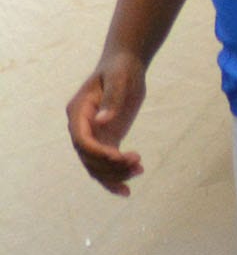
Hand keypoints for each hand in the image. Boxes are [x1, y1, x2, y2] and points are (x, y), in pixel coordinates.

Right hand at [66, 51, 147, 195]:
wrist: (125, 65)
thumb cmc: (121, 68)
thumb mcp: (120, 78)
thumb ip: (112, 99)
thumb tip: (102, 122)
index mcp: (78, 112)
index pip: (81, 140)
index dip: (97, 152)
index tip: (119, 157)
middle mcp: (81, 127)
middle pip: (88, 157)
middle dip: (110, 166)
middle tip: (137, 164)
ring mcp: (93, 136)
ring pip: (96, 166)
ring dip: (114, 174)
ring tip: (139, 171)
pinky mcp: (106, 139)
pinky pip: (105, 164)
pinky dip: (115, 177)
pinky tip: (128, 189)